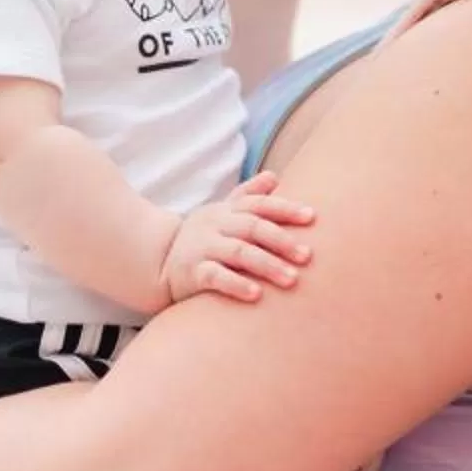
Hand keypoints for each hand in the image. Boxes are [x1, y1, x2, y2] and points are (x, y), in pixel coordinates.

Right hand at [158, 173, 318, 304]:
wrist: (158, 262)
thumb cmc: (203, 238)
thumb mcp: (222, 213)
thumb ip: (247, 196)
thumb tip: (274, 176)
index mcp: (226, 210)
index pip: (258, 204)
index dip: (285, 208)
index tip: (312, 217)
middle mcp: (215, 225)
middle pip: (252, 227)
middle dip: (282, 241)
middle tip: (308, 256)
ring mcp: (203, 248)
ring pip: (238, 252)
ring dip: (267, 265)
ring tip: (292, 279)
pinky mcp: (192, 273)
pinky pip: (215, 277)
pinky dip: (236, 284)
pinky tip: (256, 294)